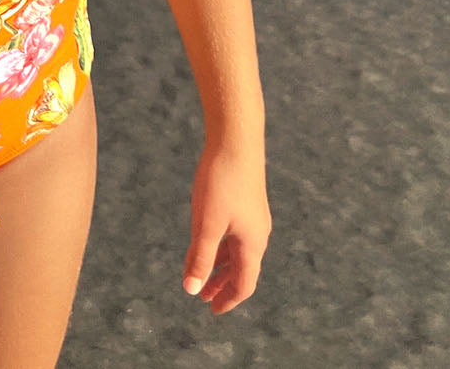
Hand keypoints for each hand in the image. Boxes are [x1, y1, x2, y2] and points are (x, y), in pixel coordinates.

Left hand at [182, 138, 270, 314]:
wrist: (236, 139)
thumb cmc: (222, 180)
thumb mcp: (207, 222)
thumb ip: (199, 256)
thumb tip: (191, 289)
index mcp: (252, 243)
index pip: (244, 284)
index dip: (228, 299)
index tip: (212, 310)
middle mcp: (257, 233)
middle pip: (241, 269)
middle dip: (221, 284)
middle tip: (202, 297)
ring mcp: (253, 216)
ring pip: (236, 250)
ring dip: (219, 265)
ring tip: (200, 273)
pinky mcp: (246, 200)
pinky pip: (234, 233)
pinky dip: (220, 244)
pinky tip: (205, 240)